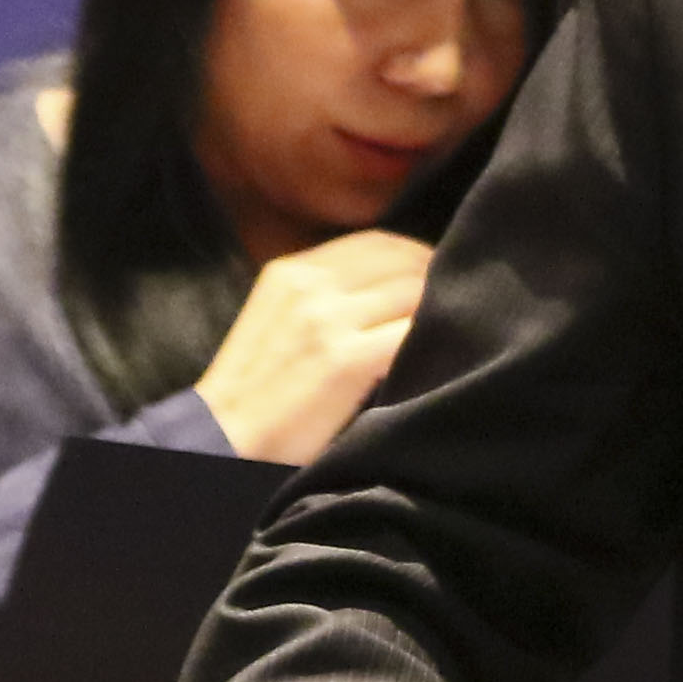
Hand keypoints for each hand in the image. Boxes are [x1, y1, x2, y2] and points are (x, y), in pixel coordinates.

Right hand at [194, 230, 437, 468]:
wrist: (224, 439)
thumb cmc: (260, 388)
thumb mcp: (281, 318)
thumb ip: (328, 294)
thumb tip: (395, 282)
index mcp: (292, 271)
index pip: (376, 242)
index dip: (416, 257)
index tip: (437, 278)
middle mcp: (310, 284)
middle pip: (402, 260)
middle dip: (436, 277)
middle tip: (458, 303)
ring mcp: (327, 320)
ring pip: (414, 290)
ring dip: (441, 307)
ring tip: (454, 327)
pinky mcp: (346, 360)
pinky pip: (411, 331)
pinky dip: (434, 337)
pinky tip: (439, 354)